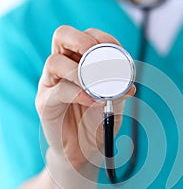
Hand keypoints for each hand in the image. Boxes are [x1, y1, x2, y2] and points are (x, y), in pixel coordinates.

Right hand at [36, 26, 134, 169]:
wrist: (85, 152)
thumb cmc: (98, 123)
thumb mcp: (115, 104)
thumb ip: (119, 92)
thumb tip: (129, 84)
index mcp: (79, 63)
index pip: (85, 37)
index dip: (102, 38)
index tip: (118, 50)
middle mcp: (62, 69)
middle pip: (62, 36)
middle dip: (81, 41)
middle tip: (96, 55)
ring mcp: (50, 85)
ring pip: (54, 62)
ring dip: (79, 70)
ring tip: (96, 85)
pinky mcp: (45, 104)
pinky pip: (58, 92)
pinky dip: (78, 93)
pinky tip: (93, 101)